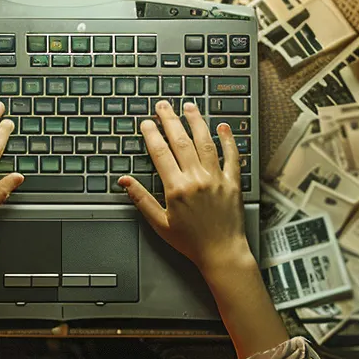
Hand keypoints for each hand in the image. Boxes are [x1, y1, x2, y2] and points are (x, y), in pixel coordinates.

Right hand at [119, 101, 246, 266]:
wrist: (222, 252)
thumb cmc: (191, 242)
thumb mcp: (160, 224)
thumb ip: (142, 200)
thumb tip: (125, 182)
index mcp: (177, 188)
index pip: (161, 153)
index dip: (151, 135)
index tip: (146, 123)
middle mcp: (197, 179)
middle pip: (181, 141)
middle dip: (170, 120)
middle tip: (163, 105)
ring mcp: (217, 178)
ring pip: (205, 142)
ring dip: (196, 122)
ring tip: (189, 107)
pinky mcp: (233, 182)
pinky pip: (232, 156)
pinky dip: (228, 140)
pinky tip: (223, 127)